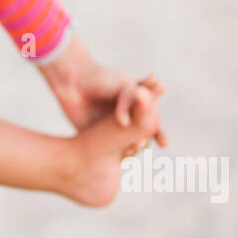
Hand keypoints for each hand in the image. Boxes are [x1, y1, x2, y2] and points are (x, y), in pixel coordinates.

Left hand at [38, 32, 167, 148]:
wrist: (74, 80)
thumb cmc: (102, 79)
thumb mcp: (123, 85)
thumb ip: (130, 100)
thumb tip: (124, 123)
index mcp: (138, 108)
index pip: (152, 125)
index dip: (159, 134)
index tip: (163, 142)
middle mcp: (127, 121)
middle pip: (141, 140)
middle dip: (143, 145)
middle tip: (140, 147)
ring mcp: (112, 132)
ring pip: (126, 148)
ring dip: (129, 152)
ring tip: (128, 153)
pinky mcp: (96, 139)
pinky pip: (108, 153)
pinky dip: (113, 157)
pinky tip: (115, 158)